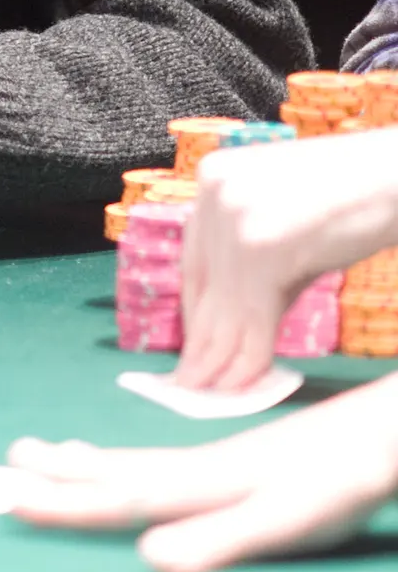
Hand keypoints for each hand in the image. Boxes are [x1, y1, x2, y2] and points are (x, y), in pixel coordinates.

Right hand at [8, 372, 397, 571]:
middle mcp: (199, 467)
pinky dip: (127, 462)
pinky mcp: (235, 463)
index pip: (121, 496)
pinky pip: (161, 462)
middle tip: (10, 460)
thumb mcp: (281, 522)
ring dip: (89, 462)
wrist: (374, 435)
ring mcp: (216, 461)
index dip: (68, 502)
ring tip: (49, 452)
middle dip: (63, 472)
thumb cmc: (334, 482)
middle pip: (118, 471)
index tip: (15, 497)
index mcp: (202, 484)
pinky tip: (133, 465)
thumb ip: (217, 538)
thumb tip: (149, 556)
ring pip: (137, 462)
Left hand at [178, 128, 397, 390]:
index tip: (193, 353)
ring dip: (221, 362)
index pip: (194, 261)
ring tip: (215, 396)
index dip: (194, 315)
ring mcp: (236, 217)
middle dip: (203, 343)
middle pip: (202, 286)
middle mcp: (215, 192)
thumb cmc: (354, 201)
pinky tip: (248, 384)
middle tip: (196, 386)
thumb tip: (235, 328)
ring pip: (224, 308)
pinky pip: (252, 318)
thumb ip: (255, 264)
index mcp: (212, 175)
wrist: (396, 178)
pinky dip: (250, 358)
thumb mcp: (287, 225)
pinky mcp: (263, 247)